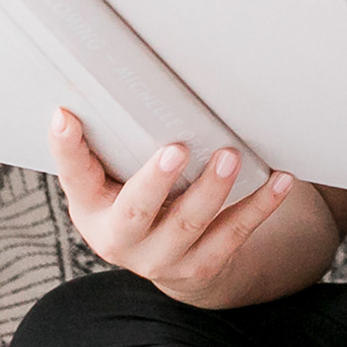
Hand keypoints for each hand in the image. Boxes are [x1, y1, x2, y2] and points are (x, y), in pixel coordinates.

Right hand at [49, 107, 294, 305]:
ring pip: (190, 224)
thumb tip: (104, 81)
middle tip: (177, 148)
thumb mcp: (110, 179)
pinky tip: (281, 179)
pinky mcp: (203, 265)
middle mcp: (120, 240)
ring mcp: (163, 258)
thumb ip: (107, 145)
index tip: (65, 115)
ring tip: (231, 155)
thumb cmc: (136, 198)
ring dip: (213, 189)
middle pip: (135, 212)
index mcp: (92, 209)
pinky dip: (261, 206)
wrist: (168, 259)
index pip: (74, 176)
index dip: (66, 148)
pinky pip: (235, 234)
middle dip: (155, 182)